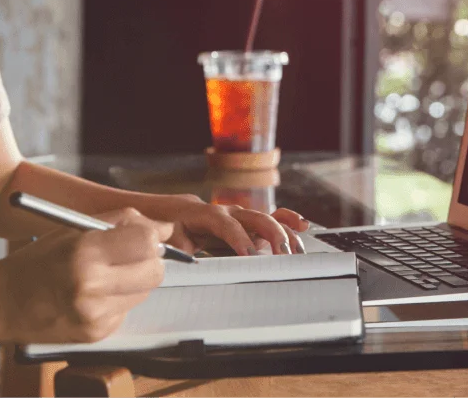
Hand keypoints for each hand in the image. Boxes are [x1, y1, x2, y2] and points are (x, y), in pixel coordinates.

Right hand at [0, 207, 172, 344]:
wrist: (3, 303)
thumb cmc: (39, 259)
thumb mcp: (74, 228)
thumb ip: (120, 221)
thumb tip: (162, 227)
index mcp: (85, 253)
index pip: (146, 242)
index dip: (151, 236)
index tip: (146, 234)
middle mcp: (92, 287)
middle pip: (155, 271)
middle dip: (150, 260)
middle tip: (132, 254)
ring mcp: (96, 315)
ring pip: (144, 292)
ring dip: (135, 279)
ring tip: (106, 274)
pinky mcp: (97, 334)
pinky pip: (127, 309)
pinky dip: (119, 298)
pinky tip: (94, 294)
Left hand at [145, 194, 310, 256]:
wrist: (163, 211)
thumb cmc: (163, 225)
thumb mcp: (163, 236)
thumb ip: (173, 244)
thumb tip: (183, 255)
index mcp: (204, 213)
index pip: (226, 224)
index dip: (239, 239)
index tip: (250, 256)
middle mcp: (226, 211)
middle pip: (253, 218)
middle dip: (270, 235)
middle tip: (282, 255)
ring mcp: (237, 215)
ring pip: (265, 219)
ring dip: (283, 233)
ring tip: (297, 249)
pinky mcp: (243, 223)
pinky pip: (268, 219)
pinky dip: (286, 221)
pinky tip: (303, 226)